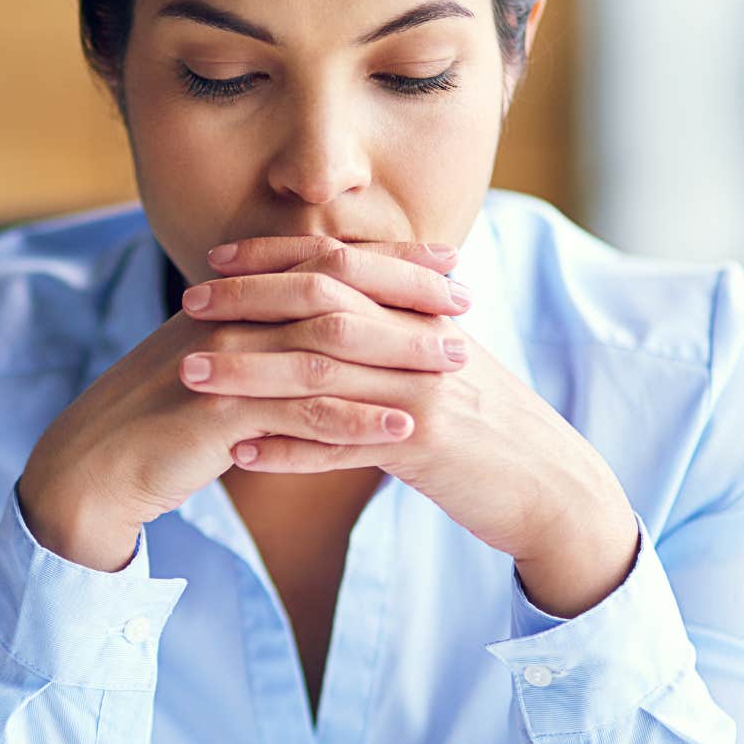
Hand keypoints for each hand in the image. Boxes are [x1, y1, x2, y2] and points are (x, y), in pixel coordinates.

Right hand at [16, 237, 464, 571]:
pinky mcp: (219, 414)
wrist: (91, 470)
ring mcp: (224, 363)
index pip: (320, 263)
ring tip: (455, 366)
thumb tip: (314, 329)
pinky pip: (300, 414)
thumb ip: (258, 343)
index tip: (446, 259)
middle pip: (332, 290)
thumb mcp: (211, 369)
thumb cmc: (154, 426)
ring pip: (326, 348)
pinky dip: (356, 421)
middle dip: (404, 293)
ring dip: (396, 354)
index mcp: (230, 300)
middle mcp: (228, 318)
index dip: (386, 258)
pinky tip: (403, 430)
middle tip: (465, 300)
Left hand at [191, 235, 638, 617]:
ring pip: (323, 371)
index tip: (216, 259)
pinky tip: (239, 455)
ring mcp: (426, 391)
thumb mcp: (443, 360)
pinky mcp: (428, 446)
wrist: (555, 487)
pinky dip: (289, 449)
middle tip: (188, 304)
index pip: (341, 262)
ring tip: (189, 375)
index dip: (275, 256)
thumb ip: (394, 326)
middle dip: (249, 301)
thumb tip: (334, 296)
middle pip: (323, 304)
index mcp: (424, 311)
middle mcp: (424, 339)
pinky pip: (345, 444)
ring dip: (249, 372)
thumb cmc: (488, 424)